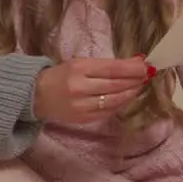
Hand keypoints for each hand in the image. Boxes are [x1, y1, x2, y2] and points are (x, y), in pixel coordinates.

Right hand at [32, 56, 152, 124]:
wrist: (35, 95)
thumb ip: (105, 65)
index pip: (112, 69)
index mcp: (78, 69)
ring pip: (114, 100)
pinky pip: (108, 112)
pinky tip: (127, 97)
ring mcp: (82, 106)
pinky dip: (121, 104)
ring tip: (140, 85)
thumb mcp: (79, 63)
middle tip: (147, 75)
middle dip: (135, 80)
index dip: (132, 68)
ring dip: (131, 93)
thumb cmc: (60, 75)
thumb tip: (134, 63)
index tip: (146, 65)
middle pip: (115, 85)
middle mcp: (80, 88)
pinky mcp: (83, 119)